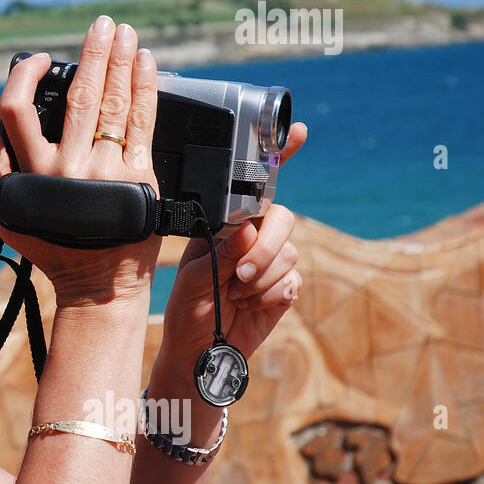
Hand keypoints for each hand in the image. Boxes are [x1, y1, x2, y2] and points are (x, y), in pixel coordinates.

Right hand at [0, 16, 161, 305]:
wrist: (99, 285)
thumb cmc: (53, 249)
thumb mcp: (10, 217)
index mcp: (34, 172)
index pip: (17, 111)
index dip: (26, 77)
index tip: (41, 59)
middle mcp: (68, 167)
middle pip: (79, 97)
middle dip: (93, 55)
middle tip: (102, 25)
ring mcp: (106, 171)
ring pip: (112, 104)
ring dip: (121, 63)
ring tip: (126, 35)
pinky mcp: (139, 177)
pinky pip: (142, 125)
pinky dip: (145, 91)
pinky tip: (147, 65)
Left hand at [160, 123, 308, 362]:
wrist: (199, 350)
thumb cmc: (188, 308)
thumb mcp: (193, 277)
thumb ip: (220, 252)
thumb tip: (248, 230)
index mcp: (227, 224)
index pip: (256, 187)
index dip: (279, 157)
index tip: (296, 132)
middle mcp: (253, 237)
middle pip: (283, 220)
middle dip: (266, 248)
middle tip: (240, 274)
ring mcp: (272, 262)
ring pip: (288, 254)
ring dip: (261, 279)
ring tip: (235, 294)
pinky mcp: (285, 288)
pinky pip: (292, 281)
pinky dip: (270, 296)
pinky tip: (250, 305)